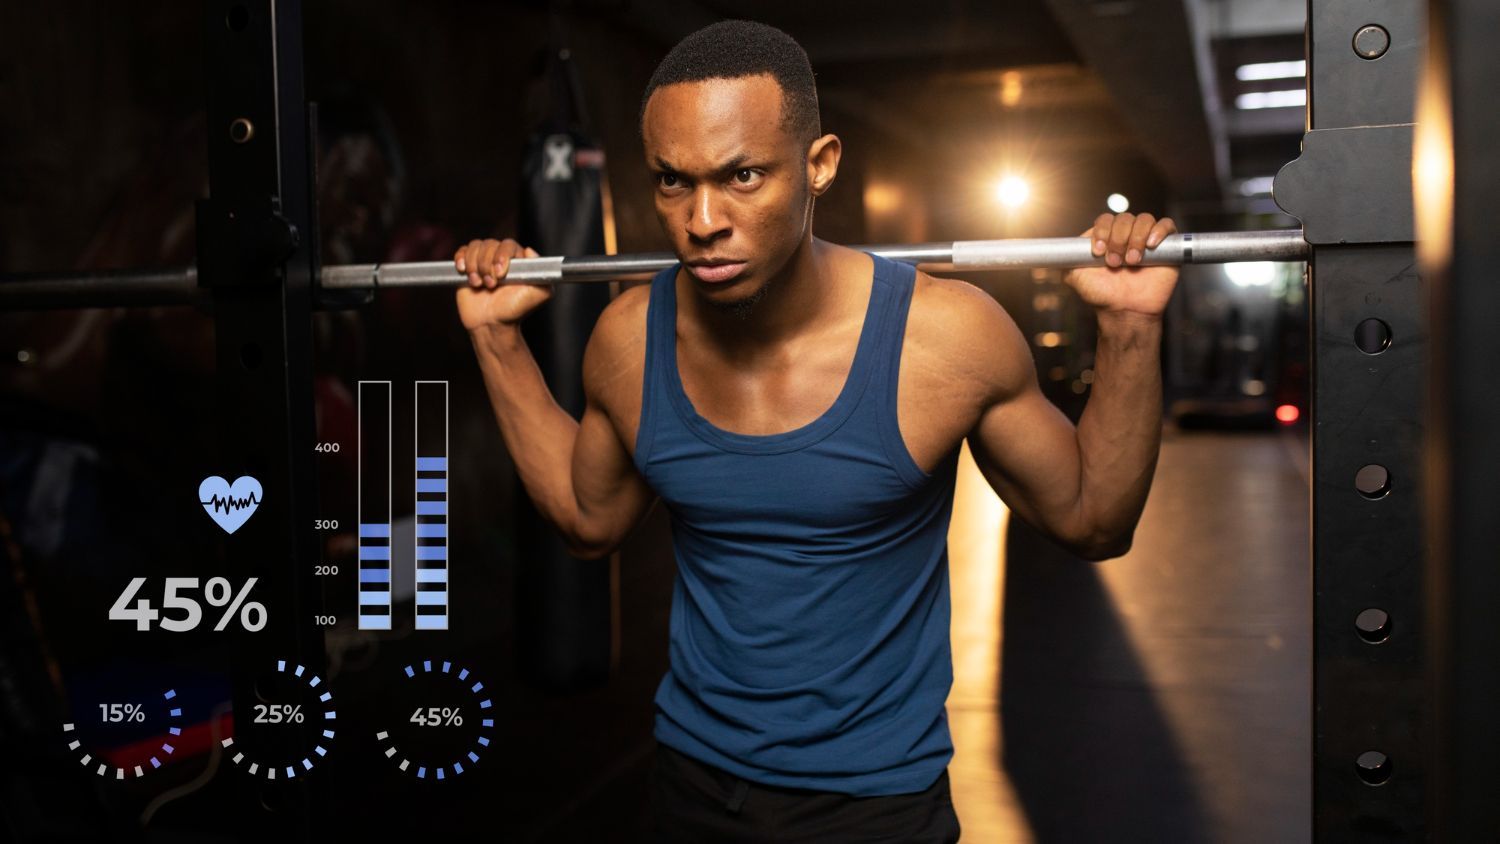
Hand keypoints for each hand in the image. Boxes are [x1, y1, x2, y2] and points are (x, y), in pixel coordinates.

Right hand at [454, 238, 552, 331]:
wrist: (491, 325)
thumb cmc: (515, 311)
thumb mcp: (539, 295)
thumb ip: (543, 274)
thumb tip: (530, 251)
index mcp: (518, 261)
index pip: (508, 245)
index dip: (502, 256)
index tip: (500, 274)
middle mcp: (500, 258)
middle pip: (490, 244)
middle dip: (487, 265)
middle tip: (491, 285)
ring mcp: (483, 261)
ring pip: (475, 246)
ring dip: (475, 266)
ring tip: (479, 284)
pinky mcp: (468, 267)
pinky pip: (462, 251)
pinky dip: (461, 259)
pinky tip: (464, 272)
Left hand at [1064, 213, 1178, 321]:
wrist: (1125, 313)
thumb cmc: (1101, 296)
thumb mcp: (1075, 277)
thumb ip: (1067, 258)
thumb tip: (1060, 247)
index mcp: (1106, 238)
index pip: (1105, 220)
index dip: (1102, 231)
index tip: (1098, 251)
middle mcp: (1126, 236)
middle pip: (1125, 218)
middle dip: (1118, 239)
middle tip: (1115, 263)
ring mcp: (1146, 240)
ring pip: (1144, 220)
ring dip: (1136, 238)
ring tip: (1132, 261)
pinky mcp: (1167, 247)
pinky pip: (1167, 225)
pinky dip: (1159, 231)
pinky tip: (1151, 247)